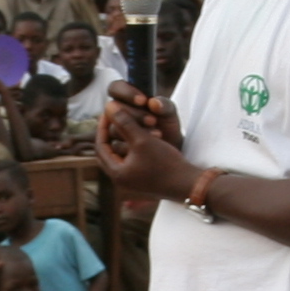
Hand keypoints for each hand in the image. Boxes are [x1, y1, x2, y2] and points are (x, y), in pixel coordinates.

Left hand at [94, 81, 190, 200]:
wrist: (188, 184)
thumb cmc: (165, 162)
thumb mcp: (143, 139)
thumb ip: (124, 122)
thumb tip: (108, 106)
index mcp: (116, 174)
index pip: (101, 146)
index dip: (103, 127)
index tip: (109, 112)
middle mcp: (121, 180)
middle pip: (108, 152)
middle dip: (110, 134)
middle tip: (113, 118)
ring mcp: (132, 182)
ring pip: (120, 155)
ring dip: (122, 139)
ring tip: (125, 124)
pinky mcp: (142, 180)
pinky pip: (130, 160)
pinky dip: (132, 147)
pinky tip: (139, 136)